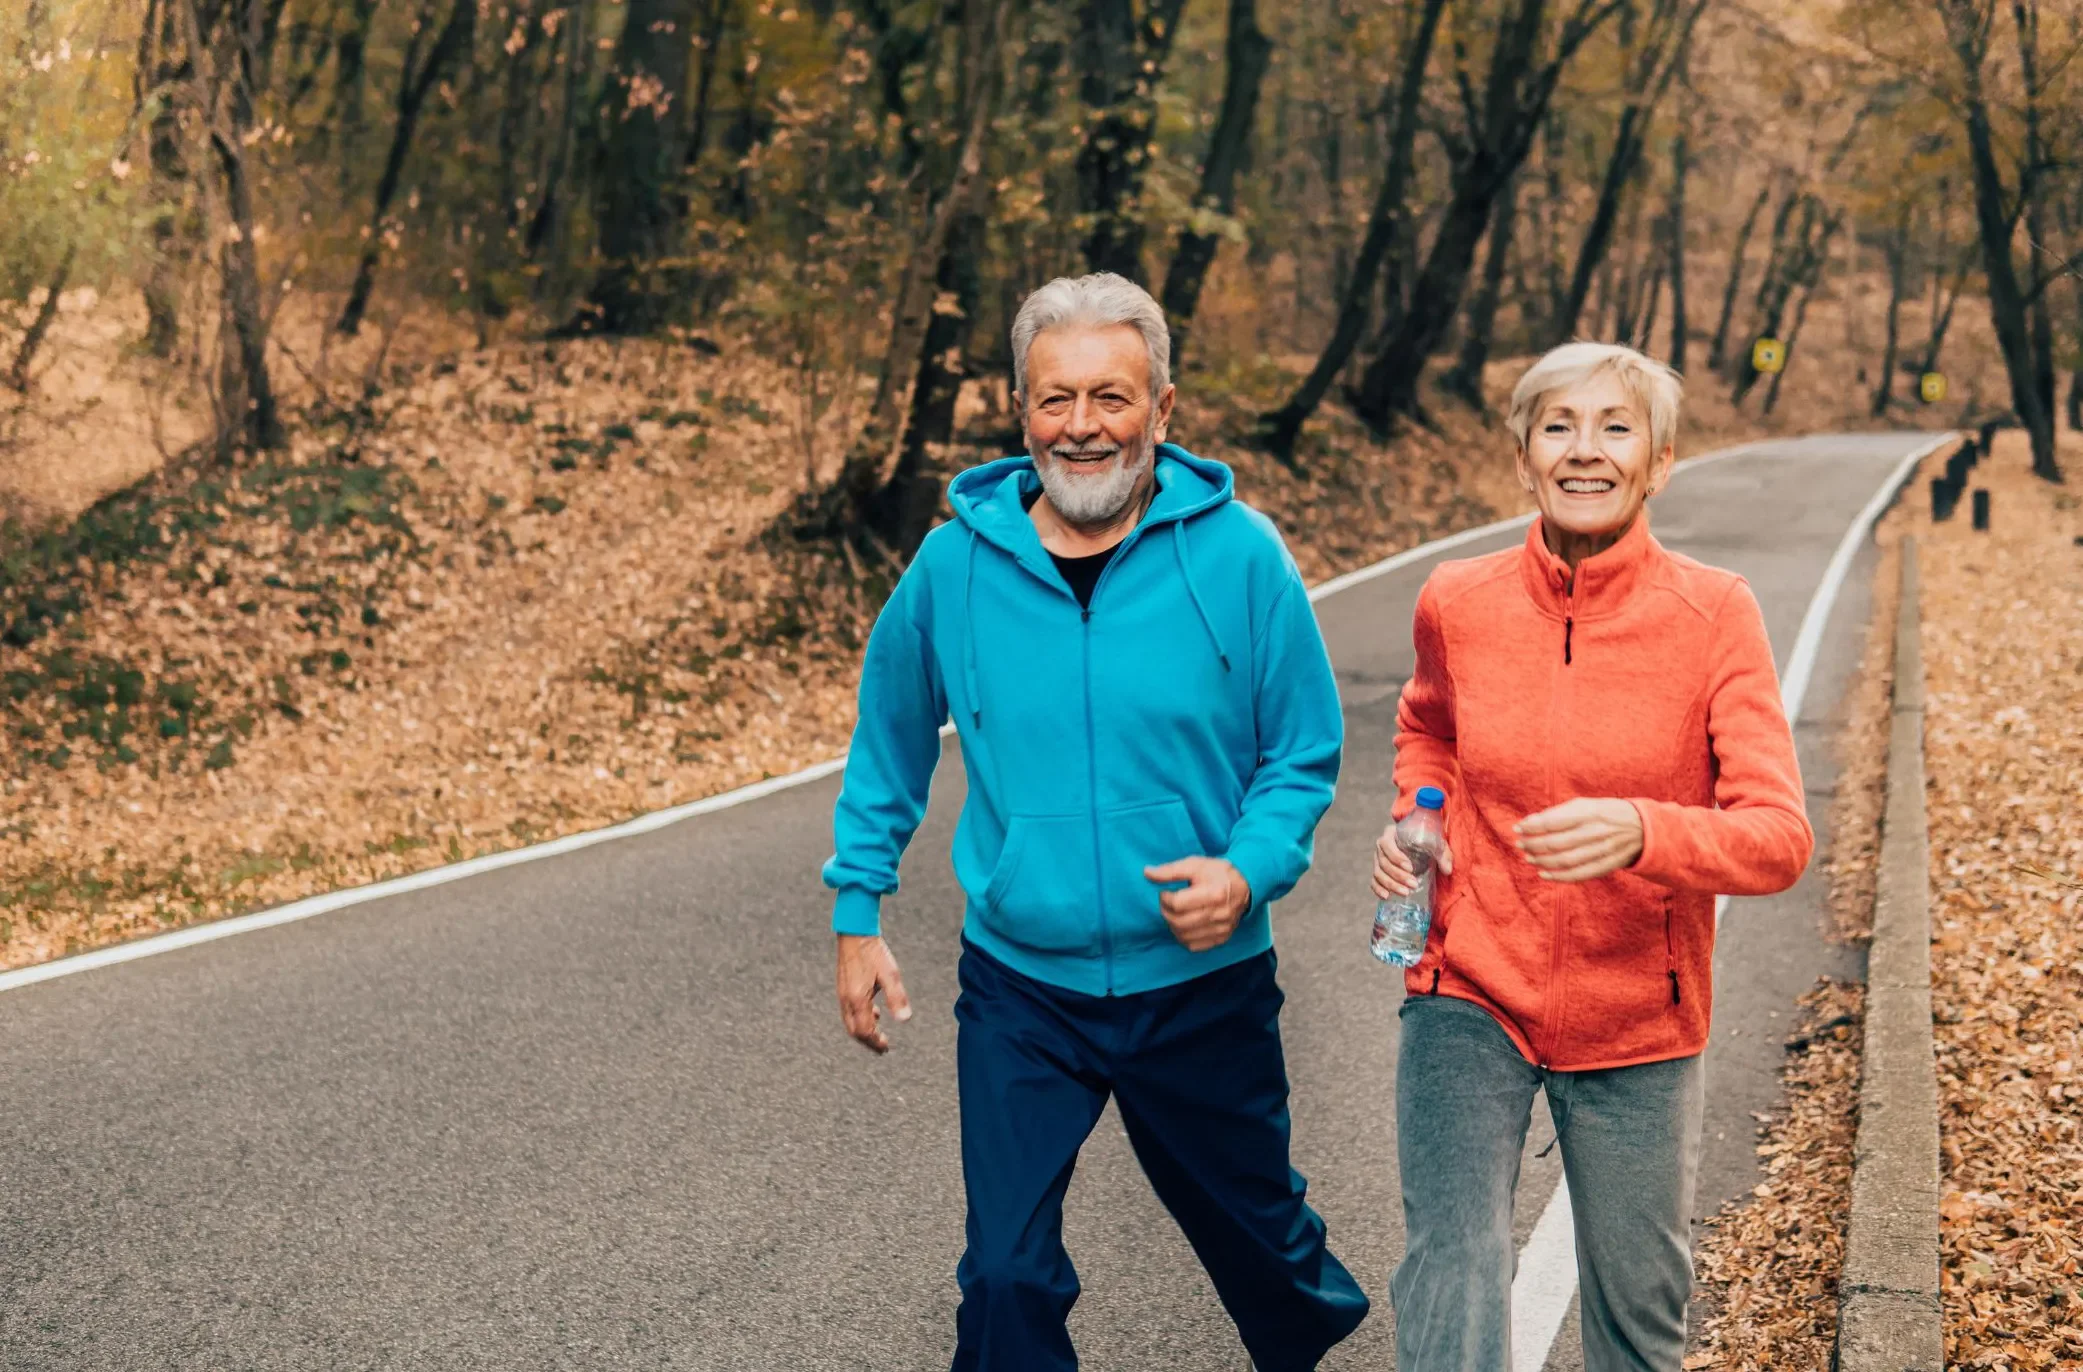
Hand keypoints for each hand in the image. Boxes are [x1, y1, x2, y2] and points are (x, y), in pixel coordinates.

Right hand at [836, 934, 911, 1052]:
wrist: (854, 932)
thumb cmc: (873, 952)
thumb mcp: (890, 974)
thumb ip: (897, 998)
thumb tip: (904, 1020)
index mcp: (857, 999)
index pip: (864, 1031)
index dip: (875, 1042)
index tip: (886, 1048)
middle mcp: (846, 1000)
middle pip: (854, 1031)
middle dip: (868, 1041)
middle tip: (882, 1047)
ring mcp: (842, 994)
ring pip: (850, 1022)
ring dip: (863, 1031)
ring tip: (878, 1033)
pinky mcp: (843, 987)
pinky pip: (849, 1011)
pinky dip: (860, 1018)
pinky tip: (874, 1011)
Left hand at [1144, 857, 1251, 951]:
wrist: (1246, 886)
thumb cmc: (1218, 873)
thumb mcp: (1196, 865)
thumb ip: (1171, 870)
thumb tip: (1147, 873)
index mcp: (1214, 893)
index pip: (1178, 904)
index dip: (1164, 898)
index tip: (1165, 892)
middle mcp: (1220, 914)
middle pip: (1179, 922)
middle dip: (1166, 913)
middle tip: (1166, 904)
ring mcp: (1222, 929)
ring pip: (1184, 936)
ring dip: (1173, 926)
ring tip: (1175, 913)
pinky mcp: (1222, 938)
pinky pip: (1194, 946)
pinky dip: (1184, 937)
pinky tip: (1185, 925)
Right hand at [1371, 822, 1453, 900]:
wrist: (1419, 843)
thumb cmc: (1426, 841)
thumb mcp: (1435, 843)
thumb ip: (1442, 854)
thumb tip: (1447, 870)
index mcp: (1391, 834)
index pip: (1387, 844)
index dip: (1396, 857)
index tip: (1410, 868)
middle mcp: (1381, 846)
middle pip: (1383, 862)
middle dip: (1398, 875)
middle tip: (1413, 884)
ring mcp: (1378, 859)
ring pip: (1378, 873)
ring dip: (1391, 884)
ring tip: (1406, 892)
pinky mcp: (1378, 871)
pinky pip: (1374, 881)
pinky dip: (1378, 889)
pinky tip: (1387, 896)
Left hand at [1514, 798, 1643, 881]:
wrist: (1641, 828)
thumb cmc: (1603, 813)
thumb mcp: (1584, 805)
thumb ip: (1557, 813)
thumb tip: (1529, 822)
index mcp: (1589, 813)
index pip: (1553, 822)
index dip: (1532, 827)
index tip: (1517, 829)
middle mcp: (1596, 832)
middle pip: (1557, 843)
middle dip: (1533, 845)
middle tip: (1520, 845)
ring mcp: (1602, 850)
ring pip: (1566, 860)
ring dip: (1542, 861)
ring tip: (1529, 858)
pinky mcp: (1606, 866)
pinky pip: (1579, 874)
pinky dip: (1559, 876)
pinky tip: (1543, 873)